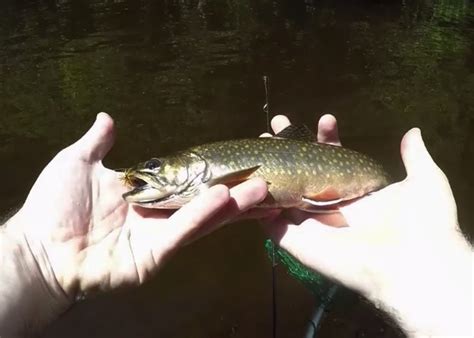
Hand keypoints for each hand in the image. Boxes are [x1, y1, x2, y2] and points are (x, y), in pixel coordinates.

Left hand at [3, 113, 267, 332]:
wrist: (37, 248)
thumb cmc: (53, 205)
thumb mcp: (77, 162)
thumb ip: (98, 142)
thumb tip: (107, 117)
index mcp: (145, 195)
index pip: (185, 182)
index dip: (210, 174)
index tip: (237, 163)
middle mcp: (157, 216)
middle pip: (202, 201)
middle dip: (233, 190)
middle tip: (263, 177)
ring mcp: (158, 237)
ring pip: (201, 218)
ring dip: (230, 204)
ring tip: (259, 189)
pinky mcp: (154, 256)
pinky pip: (182, 233)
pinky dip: (202, 217)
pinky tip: (223, 200)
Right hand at [263, 115, 471, 336]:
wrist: (413, 267)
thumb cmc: (423, 223)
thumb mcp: (426, 182)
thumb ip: (416, 156)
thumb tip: (414, 131)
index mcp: (357, 191)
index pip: (336, 159)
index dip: (327, 139)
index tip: (326, 119)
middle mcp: (332, 206)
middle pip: (304, 172)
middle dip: (290, 148)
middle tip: (277, 124)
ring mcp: (312, 224)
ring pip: (284, 193)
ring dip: (270, 171)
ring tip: (258, 144)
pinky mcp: (296, 242)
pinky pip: (271, 223)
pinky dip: (257, 206)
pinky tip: (247, 180)